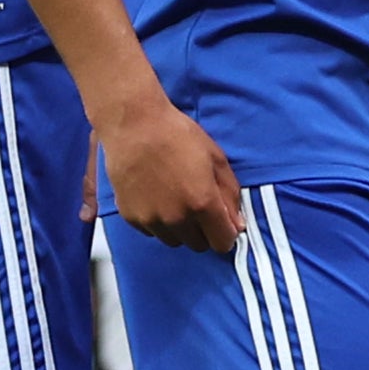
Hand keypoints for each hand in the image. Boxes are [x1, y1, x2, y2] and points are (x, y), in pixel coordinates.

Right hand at [103, 98, 241, 255]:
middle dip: (203, 230)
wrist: (133, 124)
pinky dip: (156, 221)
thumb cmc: (177, 135)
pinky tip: (155, 197)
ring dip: (179, 228)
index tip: (223, 224)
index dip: (226, 234)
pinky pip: (151, 231)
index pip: (222, 243)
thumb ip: (230, 195)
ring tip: (174, 199)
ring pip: (174, 240)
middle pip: (198, 245)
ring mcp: (151, 220)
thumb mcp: (216, 159)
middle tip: (197, 206)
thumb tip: (237, 225)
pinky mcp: (131, 217)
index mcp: (203, 203)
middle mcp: (177, 218)